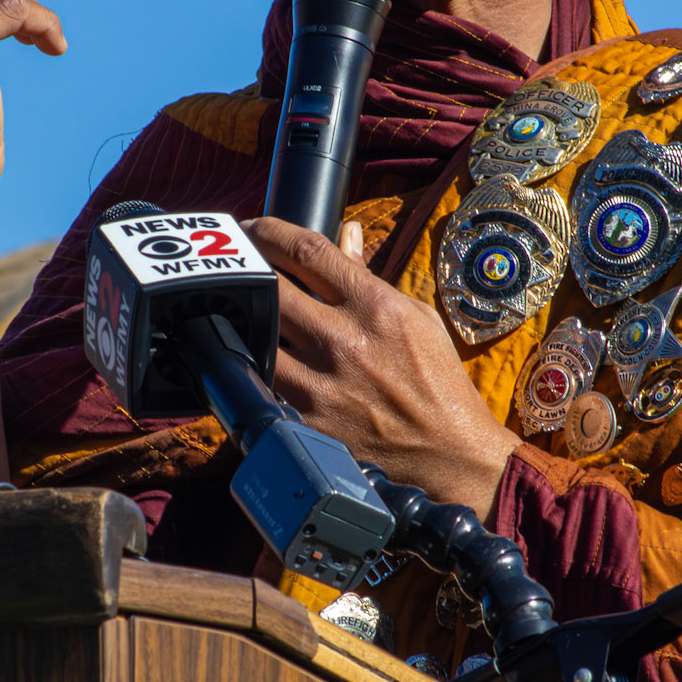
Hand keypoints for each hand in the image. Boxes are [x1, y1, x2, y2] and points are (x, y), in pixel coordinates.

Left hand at [245, 215, 518, 520]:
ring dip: (243, 317)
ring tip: (235, 308)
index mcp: (376, 307)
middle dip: (245, 265)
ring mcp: (320, 384)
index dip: (270, 231)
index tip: (254, 227)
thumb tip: (345, 231)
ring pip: (256, 334)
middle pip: (270, 286)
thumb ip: (370, 275)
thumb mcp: (417, 317)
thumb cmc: (436, 380)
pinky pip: (260, 381)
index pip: (307, 250)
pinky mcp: (305, 421)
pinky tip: (247, 353)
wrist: (449, 454)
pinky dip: (250, 363)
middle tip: (232, 261)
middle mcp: (343, 341)